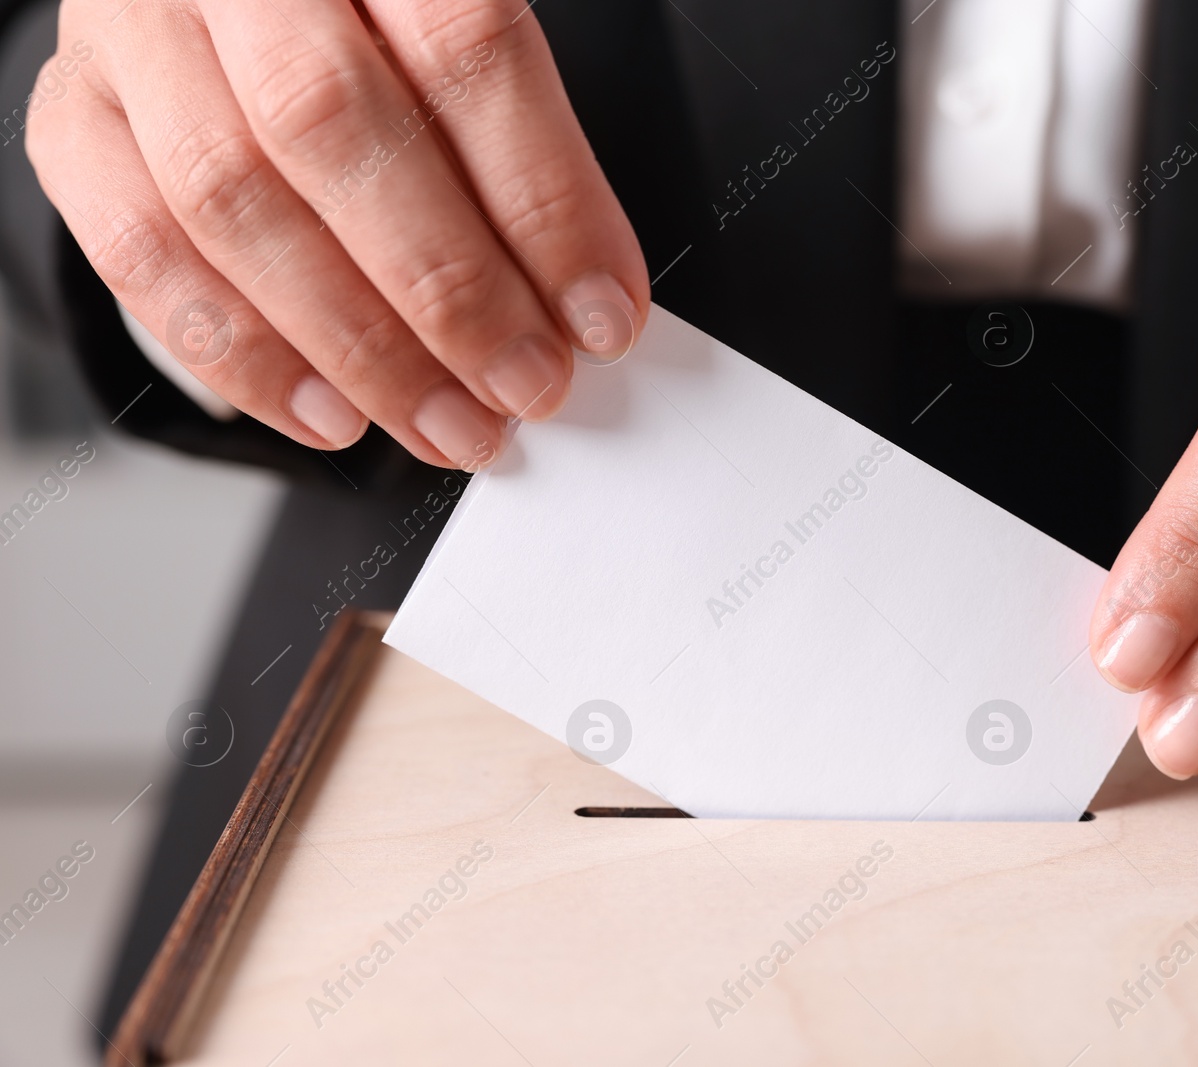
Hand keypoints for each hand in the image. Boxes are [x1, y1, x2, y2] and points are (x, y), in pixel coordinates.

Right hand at [28, 0, 646, 468]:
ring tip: (445, 421)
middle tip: (525, 385)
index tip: (601, 312)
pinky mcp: (73, 114)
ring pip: (229, 200)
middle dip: (448, 292)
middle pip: (333, 129)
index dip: (544, 200)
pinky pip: (138, 250)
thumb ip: (514, 138)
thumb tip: (583, 297)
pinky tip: (330, 412)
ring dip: (355, 346)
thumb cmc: (370, 18)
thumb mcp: (455, 25)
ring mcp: (132, 32)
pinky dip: (241, 353)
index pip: (465, 48)